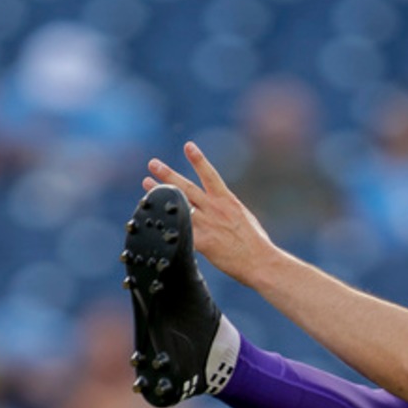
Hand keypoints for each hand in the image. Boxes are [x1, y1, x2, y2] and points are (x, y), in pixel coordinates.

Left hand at [144, 142, 274, 286]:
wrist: (261, 262)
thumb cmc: (257, 244)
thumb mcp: (245, 218)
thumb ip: (229, 209)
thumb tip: (224, 206)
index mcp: (227, 200)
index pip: (210, 175)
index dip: (198, 159)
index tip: (188, 146)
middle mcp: (215, 208)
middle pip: (186, 187)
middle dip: (168, 174)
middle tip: (153, 163)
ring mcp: (208, 224)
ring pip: (179, 206)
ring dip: (160, 194)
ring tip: (146, 184)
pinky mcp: (204, 242)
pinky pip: (181, 233)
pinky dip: (166, 227)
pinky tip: (152, 221)